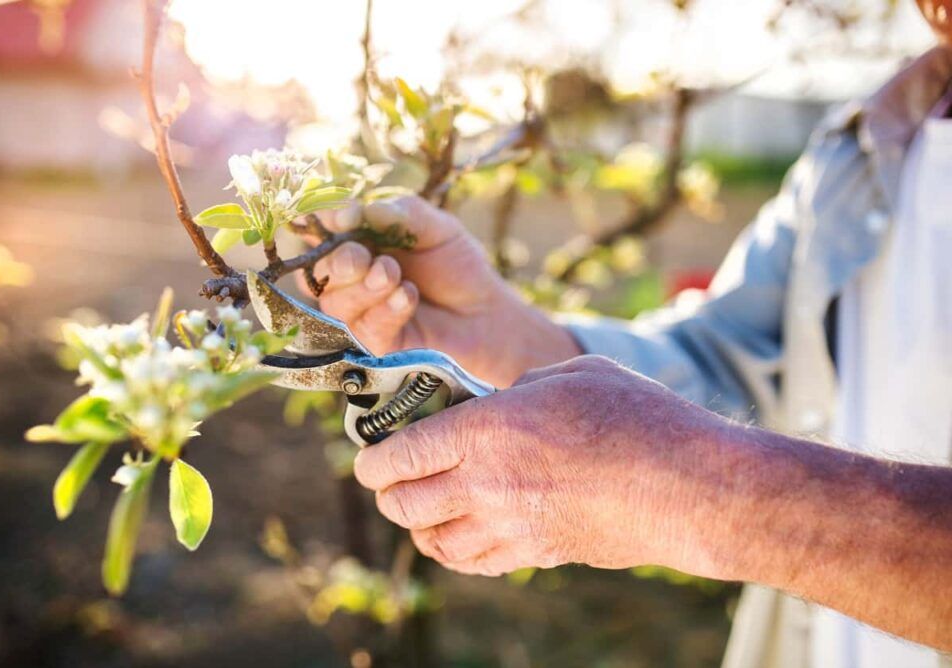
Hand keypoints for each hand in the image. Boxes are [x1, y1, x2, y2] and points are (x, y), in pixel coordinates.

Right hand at [306, 196, 579, 387]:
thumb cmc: (457, 266)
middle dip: (340, 261)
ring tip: (396, 276)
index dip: (324, 221)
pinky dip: (386, 309)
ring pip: (335, 302)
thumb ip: (402, 214)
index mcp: (358, 241)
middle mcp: (350, 277)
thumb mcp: (437, 228)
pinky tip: (408, 297)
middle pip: (319, 270)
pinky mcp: (373, 343)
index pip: (322, 229)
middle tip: (366, 258)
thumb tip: (362, 210)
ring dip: (365, 287)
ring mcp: (359, 312)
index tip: (345, 216)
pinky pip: (364, 327)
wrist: (485, 312)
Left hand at [352, 355, 733, 576]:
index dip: (373, 460)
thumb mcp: (571, 374)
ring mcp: (510, 526)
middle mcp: (486, 484)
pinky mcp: (538, 554)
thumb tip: (499, 400)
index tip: (367, 461)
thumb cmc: (638, 417)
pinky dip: (455, 553)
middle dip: (388, 493)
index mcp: (487, 429)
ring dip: (418, 527)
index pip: (402, 453)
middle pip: (405, 503)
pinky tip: (460, 538)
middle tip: (390, 481)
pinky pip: (475, 563)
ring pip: (433, 542)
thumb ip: (520, 386)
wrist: (690, 487)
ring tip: (421, 511)